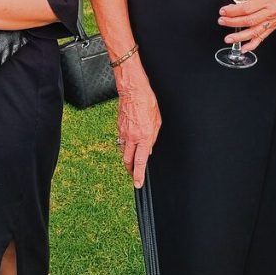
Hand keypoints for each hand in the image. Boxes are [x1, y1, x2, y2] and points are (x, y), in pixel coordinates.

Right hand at [114, 59, 160, 188]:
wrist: (133, 90)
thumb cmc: (147, 103)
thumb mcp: (157, 122)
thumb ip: (152, 138)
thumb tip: (148, 149)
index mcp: (144, 137)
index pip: (140, 162)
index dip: (139, 175)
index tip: (138, 184)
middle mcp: (132, 137)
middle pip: (127, 160)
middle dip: (130, 170)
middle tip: (134, 174)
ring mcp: (123, 132)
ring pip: (123, 150)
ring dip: (128, 156)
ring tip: (134, 156)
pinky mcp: (118, 127)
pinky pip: (122, 139)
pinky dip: (126, 142)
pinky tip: (131, 137)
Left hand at [218, 0, 275, 52]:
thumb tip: (231, 7)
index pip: (246, 8)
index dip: (233, 12)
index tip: (223, 11)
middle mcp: (270, 12)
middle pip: (249, 21)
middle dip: (233, 23)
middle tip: (222, 22)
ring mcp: (272, 21)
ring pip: (254, 32)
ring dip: (239, 37)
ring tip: (229, 38)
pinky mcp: (273, 27)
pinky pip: (262, 38)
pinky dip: (252, 45)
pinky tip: (243, 48)